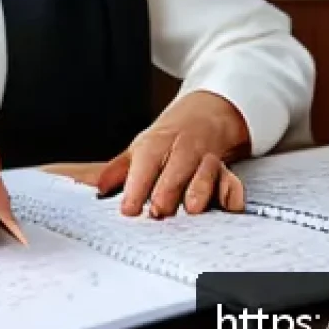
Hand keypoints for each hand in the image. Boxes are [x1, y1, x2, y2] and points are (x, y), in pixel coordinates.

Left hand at [43, 91, 249, 217]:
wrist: (202, 117)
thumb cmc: (165, 141)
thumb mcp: (139, 150)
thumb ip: (118, 171)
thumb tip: (97, 188)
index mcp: (155, 144)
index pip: (144, 162)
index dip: (136, 186)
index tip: (128, 209)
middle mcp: (181, 149)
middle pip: (175, 166)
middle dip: (167, 188)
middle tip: (158, 211)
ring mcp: (205, 158)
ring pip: (204, 169)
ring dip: (199, 188)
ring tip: (191, 209)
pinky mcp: (224, 170)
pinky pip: (231, 179)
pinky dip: (231, 192)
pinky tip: (228, 205)